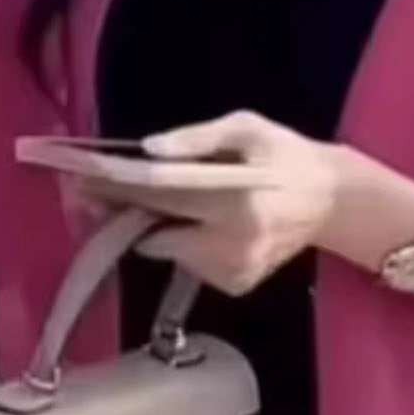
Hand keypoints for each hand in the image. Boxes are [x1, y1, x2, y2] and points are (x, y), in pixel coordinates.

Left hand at [87, 111, 339, 295]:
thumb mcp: (247, 129)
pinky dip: (187, 246)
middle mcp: (233, 244)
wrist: (332, 201)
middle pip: (156, 236)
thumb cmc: (286, 155)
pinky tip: (207, 226)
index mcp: (236, 202)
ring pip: (170, 253)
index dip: (118, 191)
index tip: (80, 183)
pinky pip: (191, 265)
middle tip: (98, 197)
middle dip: (125, 216)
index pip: (162, 197)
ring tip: (174, 204)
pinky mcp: (236, 285)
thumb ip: (198, 138)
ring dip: (160, 230)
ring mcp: (235, 271)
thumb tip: (148, 150)